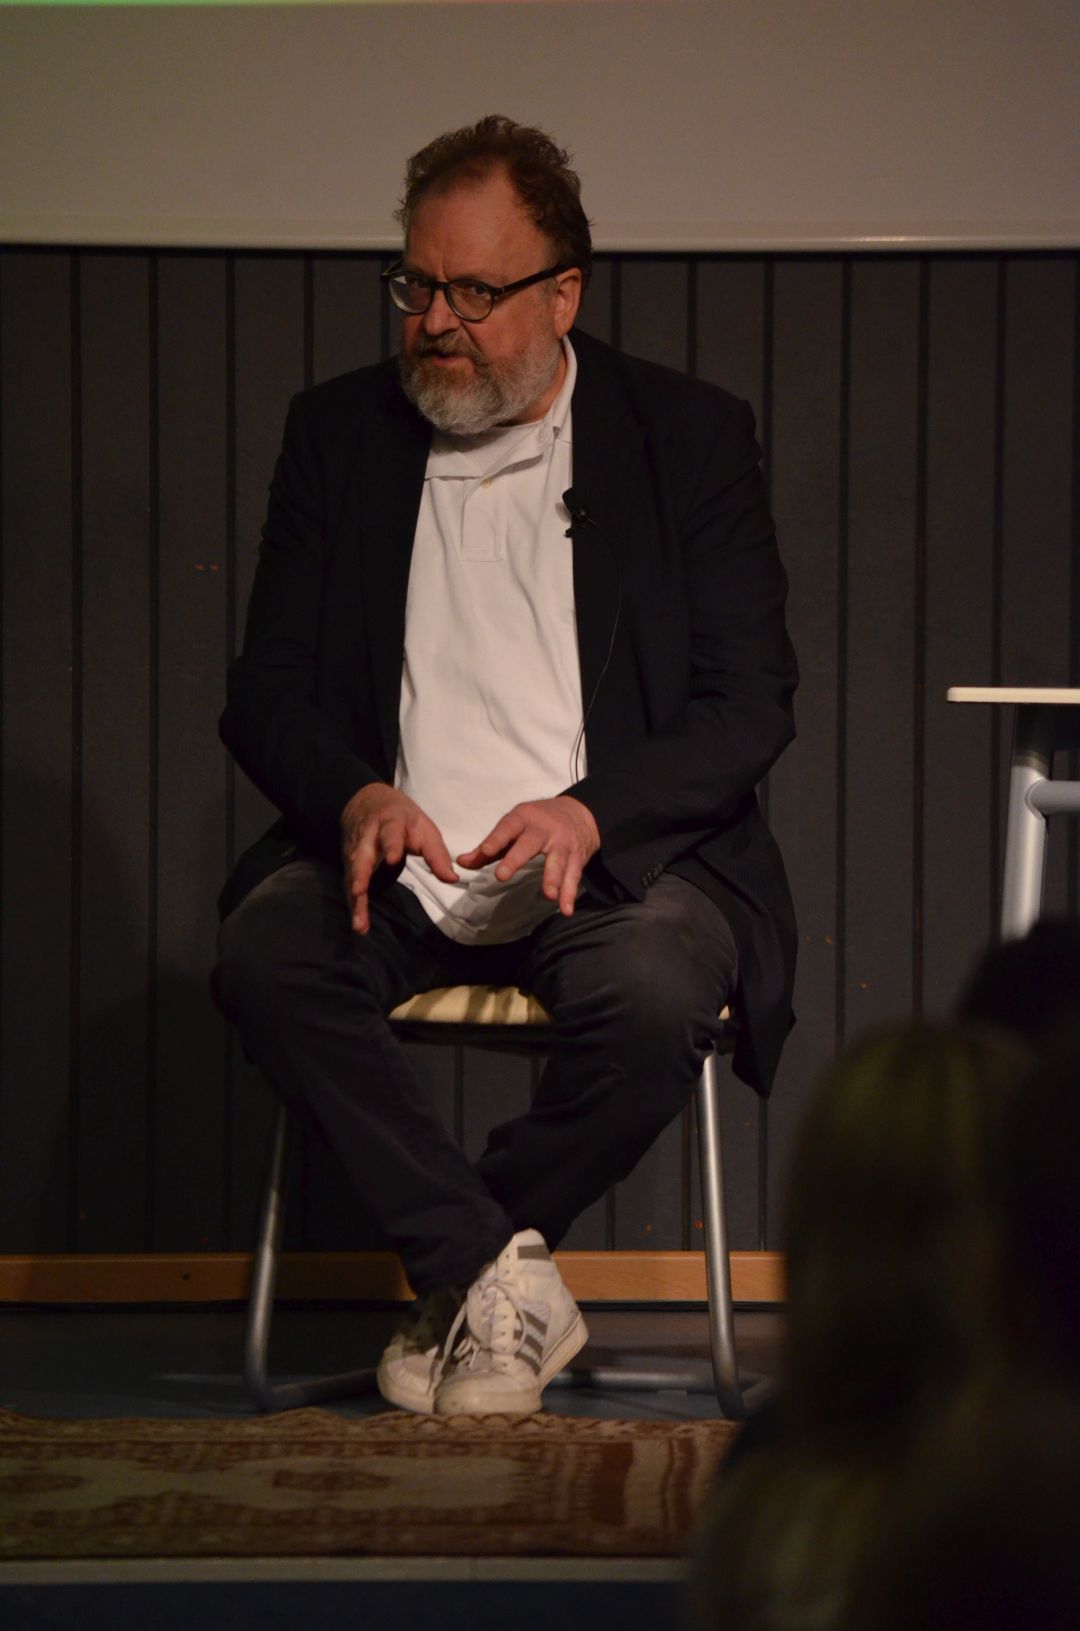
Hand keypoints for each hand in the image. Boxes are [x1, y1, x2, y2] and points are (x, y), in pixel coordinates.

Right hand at [341, 783, 457, 933]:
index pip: (390, 832)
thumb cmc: (403, 819)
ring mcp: (355, 849)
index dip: (392, 844)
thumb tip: (452, 879)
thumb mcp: (424, 829)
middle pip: (362, 854)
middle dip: (360, 873)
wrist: (368, 800)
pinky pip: (350, 885)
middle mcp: (368, 835)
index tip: (393, 859)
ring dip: (354, 899)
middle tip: (359, 891)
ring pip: (353, 874)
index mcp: (390, 821)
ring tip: (359, 922)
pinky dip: (354, 906)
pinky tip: (360, 925)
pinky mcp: (349, 863)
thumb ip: (437, 854)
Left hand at [457, 796, 599, 917]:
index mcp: (523, 818)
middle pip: (529, 844)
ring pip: (558, 861)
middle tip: (501, 876)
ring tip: (549, 895)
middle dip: (516, 859)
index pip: (507, 828)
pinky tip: (566, 909)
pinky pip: (573, 876)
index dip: (496, 839)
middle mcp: (543, 829)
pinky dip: (570, 893)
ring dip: (553, 878)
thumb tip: (462, 862)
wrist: (580, 813)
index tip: (484, 851)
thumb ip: (488, 848)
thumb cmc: (537, 823)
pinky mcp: (577, 857)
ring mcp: (562, 843)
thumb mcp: (514, 827)